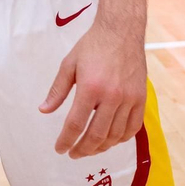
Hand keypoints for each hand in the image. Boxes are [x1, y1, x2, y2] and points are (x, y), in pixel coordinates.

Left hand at [40, 21, 146, 158]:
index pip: (76, 124)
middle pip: (96, 135)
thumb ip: (57, 90)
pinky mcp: (141, 98)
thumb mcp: (69, 64)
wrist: (121, 31)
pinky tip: (110, 140)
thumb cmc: (92, 46)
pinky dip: (120, 139)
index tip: (60, 149)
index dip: (66, 140)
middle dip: (82, 149)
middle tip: (74, 154)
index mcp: (90, 88)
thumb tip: (44, 110)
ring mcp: (129, 99)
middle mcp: (112, 97)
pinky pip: (132, 128)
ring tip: (89, 149)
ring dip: (101, 147)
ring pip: (115, 135)